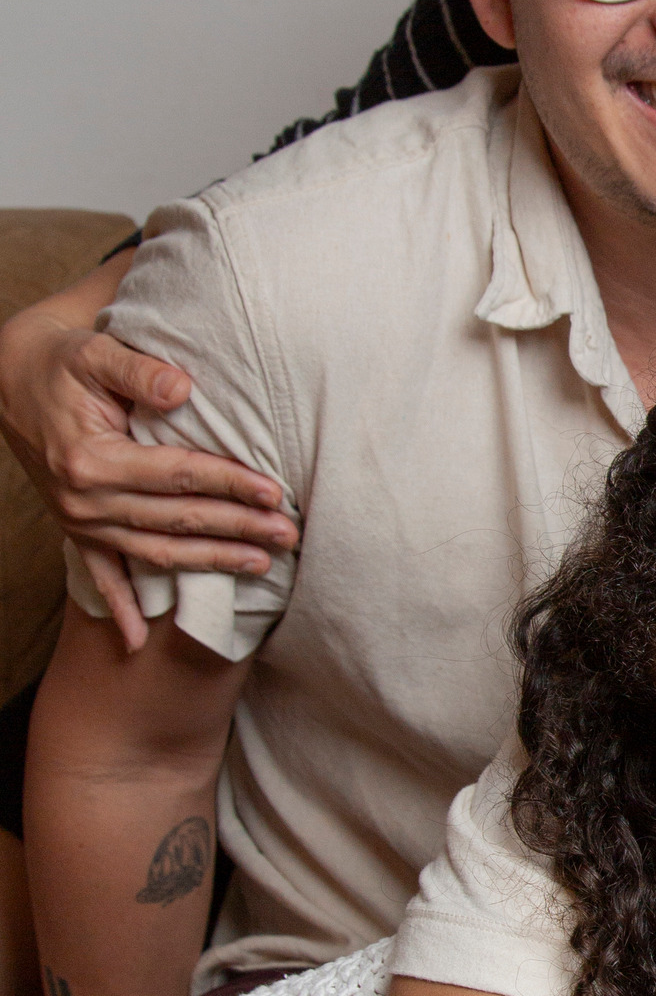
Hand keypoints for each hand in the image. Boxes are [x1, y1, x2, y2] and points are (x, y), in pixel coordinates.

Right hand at [0, 307, 296, 650]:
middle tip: (288, 534)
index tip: (273, 492)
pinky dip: (120, 609)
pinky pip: (101, 577)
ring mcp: (81, 522)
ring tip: (262, 565)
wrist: (12, 381)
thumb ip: (138, 371)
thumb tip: (182, 388)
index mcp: (94, 460)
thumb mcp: (95, 353)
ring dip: (210, 562)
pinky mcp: (77, 532)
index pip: (178, 476)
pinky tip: (138, 642)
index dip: (228, 484)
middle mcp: (86, 501)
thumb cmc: (63, 364)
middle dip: (237, 529)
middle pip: (177, 520)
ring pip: (157, 552)